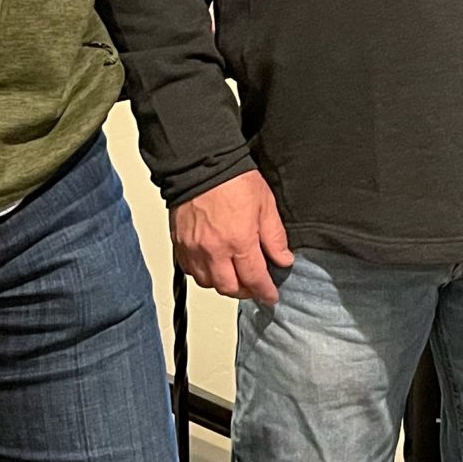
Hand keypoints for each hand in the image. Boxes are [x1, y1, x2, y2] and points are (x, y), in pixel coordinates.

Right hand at [171, 169, 293, 304]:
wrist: (202, 165)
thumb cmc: (233, 180)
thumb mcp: (265, 205)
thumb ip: (275, 237)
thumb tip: (283, 259)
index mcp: (238, 241)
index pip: (254, 278)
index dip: (265, 291)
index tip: (271, 296)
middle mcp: (213, 250)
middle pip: (229, 287)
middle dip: (245, 291)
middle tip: (255, 286)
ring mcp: (194, 249)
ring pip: (208, 283)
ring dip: (223, 285)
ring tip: (235, 276)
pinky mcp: (180, 244)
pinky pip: (190, 271)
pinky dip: (203, 274)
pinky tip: (213, 267)